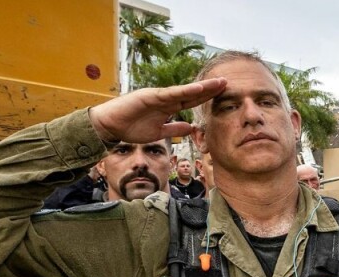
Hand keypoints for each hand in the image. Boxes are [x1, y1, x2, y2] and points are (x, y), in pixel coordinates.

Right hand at [89, 78, 226, 143]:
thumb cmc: (131, 127)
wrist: (110, 126)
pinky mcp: (150, 96)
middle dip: (210, 89)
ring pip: (185, 91)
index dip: (208, 98)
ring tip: (219, 83)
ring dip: (203, 87)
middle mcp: (166, 99)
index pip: (192, 101)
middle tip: (228, 83)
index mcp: (169, 107)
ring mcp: (158, 96)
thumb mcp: (159, 132)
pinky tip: (199, 88)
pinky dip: (185, 91)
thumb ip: (174, 128)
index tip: (224, 94)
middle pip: (193, 93)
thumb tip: (190, 127)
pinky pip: (171, 94)